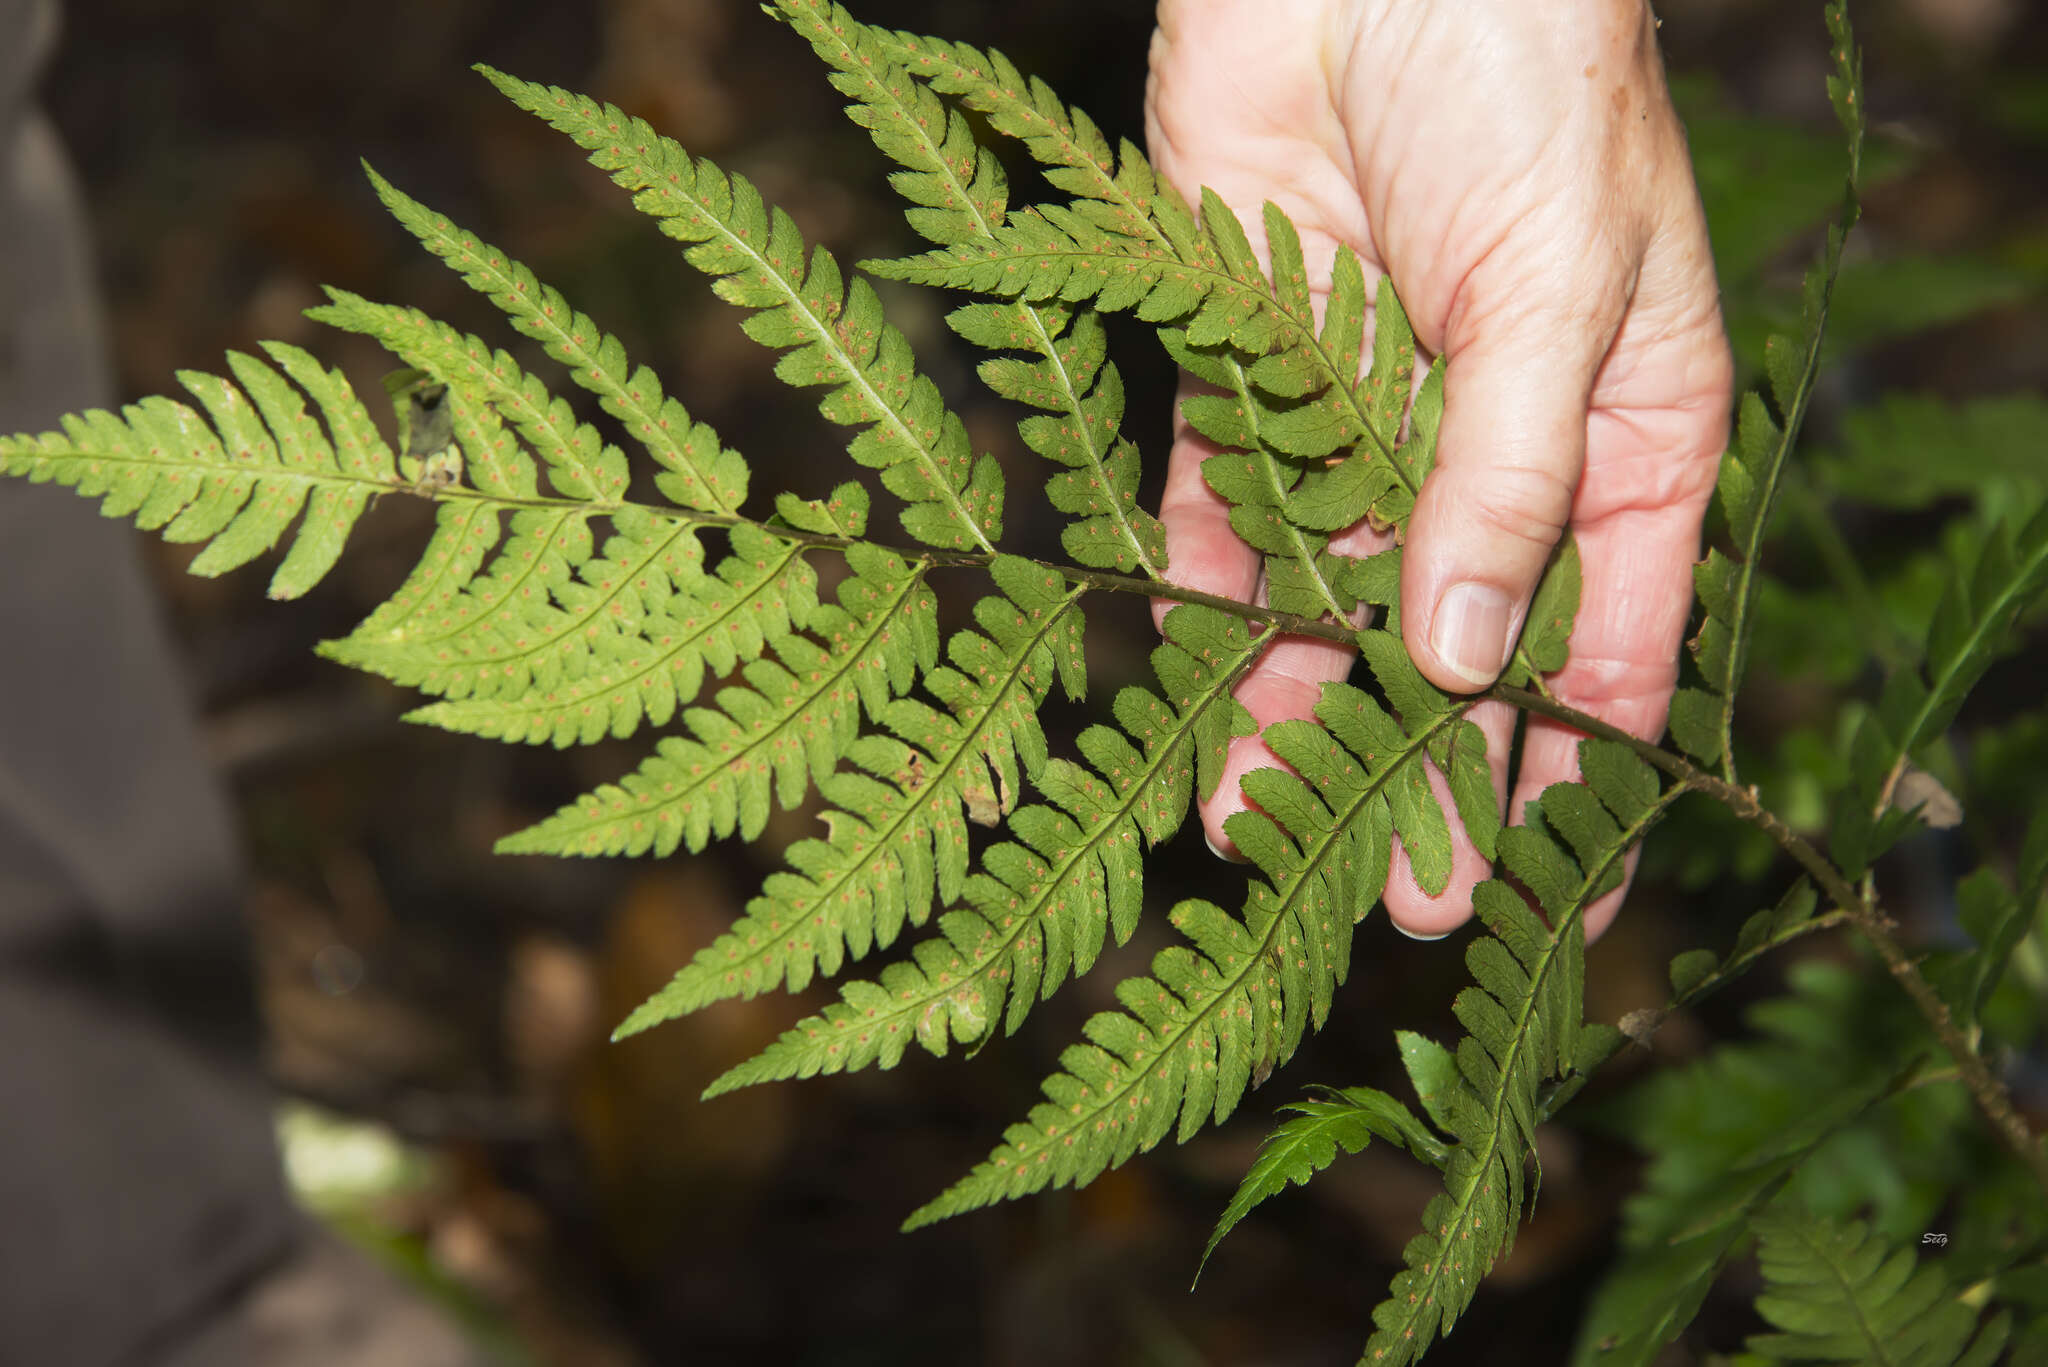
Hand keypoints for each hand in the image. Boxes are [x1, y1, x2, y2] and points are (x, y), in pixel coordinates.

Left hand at [1145, 0, 1731, 940]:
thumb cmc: (1528, 88)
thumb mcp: (1564, 291)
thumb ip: (1509, 478)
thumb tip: (1467, 660)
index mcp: (1617, 440)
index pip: (1615, 647)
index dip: (1586, 776)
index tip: (1558, 902)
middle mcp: (1487, 454)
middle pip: (1458, 655)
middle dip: (1428, 779)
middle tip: (1398, 908)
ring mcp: (1361, 426)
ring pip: (1329, 606)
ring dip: (1297, 715)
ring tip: (1259, 834)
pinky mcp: (1244, 383)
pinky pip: (1224, 519)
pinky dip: (1207, 600)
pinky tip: (1194, 691)